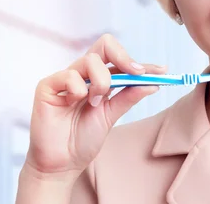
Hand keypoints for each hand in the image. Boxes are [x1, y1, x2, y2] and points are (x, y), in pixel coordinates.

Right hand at [23, 34, 165, 179]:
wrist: (61, 163)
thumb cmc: (82, 140)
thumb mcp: (111, 115)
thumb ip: (128, 97)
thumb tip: (153, 83)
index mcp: (97, 79)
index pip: (119, 59)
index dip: (140, 63)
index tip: (161, 71)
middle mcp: (82, 74)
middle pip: (104, 45)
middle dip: (124, 58)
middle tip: (136, 75)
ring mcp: (64, 78)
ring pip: (91, 60)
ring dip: (101, 82)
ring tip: (95, 102)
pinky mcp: (47, 86)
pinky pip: (69, 76)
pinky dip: (78, 90)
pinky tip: (74, 103)